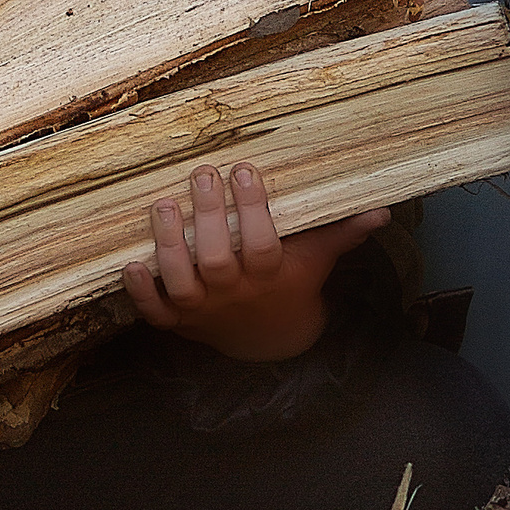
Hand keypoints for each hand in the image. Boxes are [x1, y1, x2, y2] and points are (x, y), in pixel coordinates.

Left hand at [123, 164, 389, 362]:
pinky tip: (129, 264)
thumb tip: (380, 210)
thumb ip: (341, 233)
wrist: (268, 340)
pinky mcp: (177, 321)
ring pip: (182, 282)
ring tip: (161, 205)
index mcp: (269, 276)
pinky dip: (141, 293)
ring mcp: (202, 310)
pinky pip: (155, 313)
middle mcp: (233, 294)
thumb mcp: (317, 260)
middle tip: (200, 174)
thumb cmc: (291, 284)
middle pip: (218, 261)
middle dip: (208, 218)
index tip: (243, 169)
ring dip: (169, 247)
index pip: (261, 244)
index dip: (252, 209)